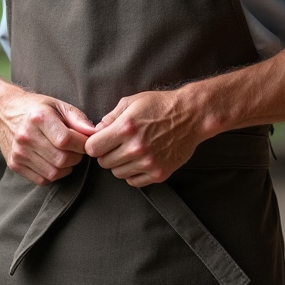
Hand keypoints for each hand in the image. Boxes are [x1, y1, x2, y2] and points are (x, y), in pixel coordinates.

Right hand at [0, 88, 95, 185]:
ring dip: (66, 167)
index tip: (86, 142)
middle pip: (62, 159)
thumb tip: (94, 133)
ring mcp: (18, 152)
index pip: (66, 140)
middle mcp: (26, 136)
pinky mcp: (14, 164)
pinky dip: (53, 174)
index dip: (82, 145)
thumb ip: (77, 118)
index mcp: (38, 118)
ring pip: (54, 173)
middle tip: (76, 150)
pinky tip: (53, 161)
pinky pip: (42, 179)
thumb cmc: (36, 108)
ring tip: (65, 155)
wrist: (3, 112)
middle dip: (76, 157)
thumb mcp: (58, 105)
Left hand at [84, 90, 205, 187]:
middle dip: (106, 154)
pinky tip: (139, 161)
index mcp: (126, 128)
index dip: (94, 144)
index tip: (100, 141)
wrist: (191, 116)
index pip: (93, 148)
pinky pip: (134, 182)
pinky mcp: (159, 174)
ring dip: (120, 164)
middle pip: (103, 163)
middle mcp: (136, 147)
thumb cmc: (161, 105)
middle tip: (117, 145)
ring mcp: (148, 163)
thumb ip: (110, 117)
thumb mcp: (132, 102)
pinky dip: (133, 173)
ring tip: (131, 151)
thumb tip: (96, 131)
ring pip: (117, 173)